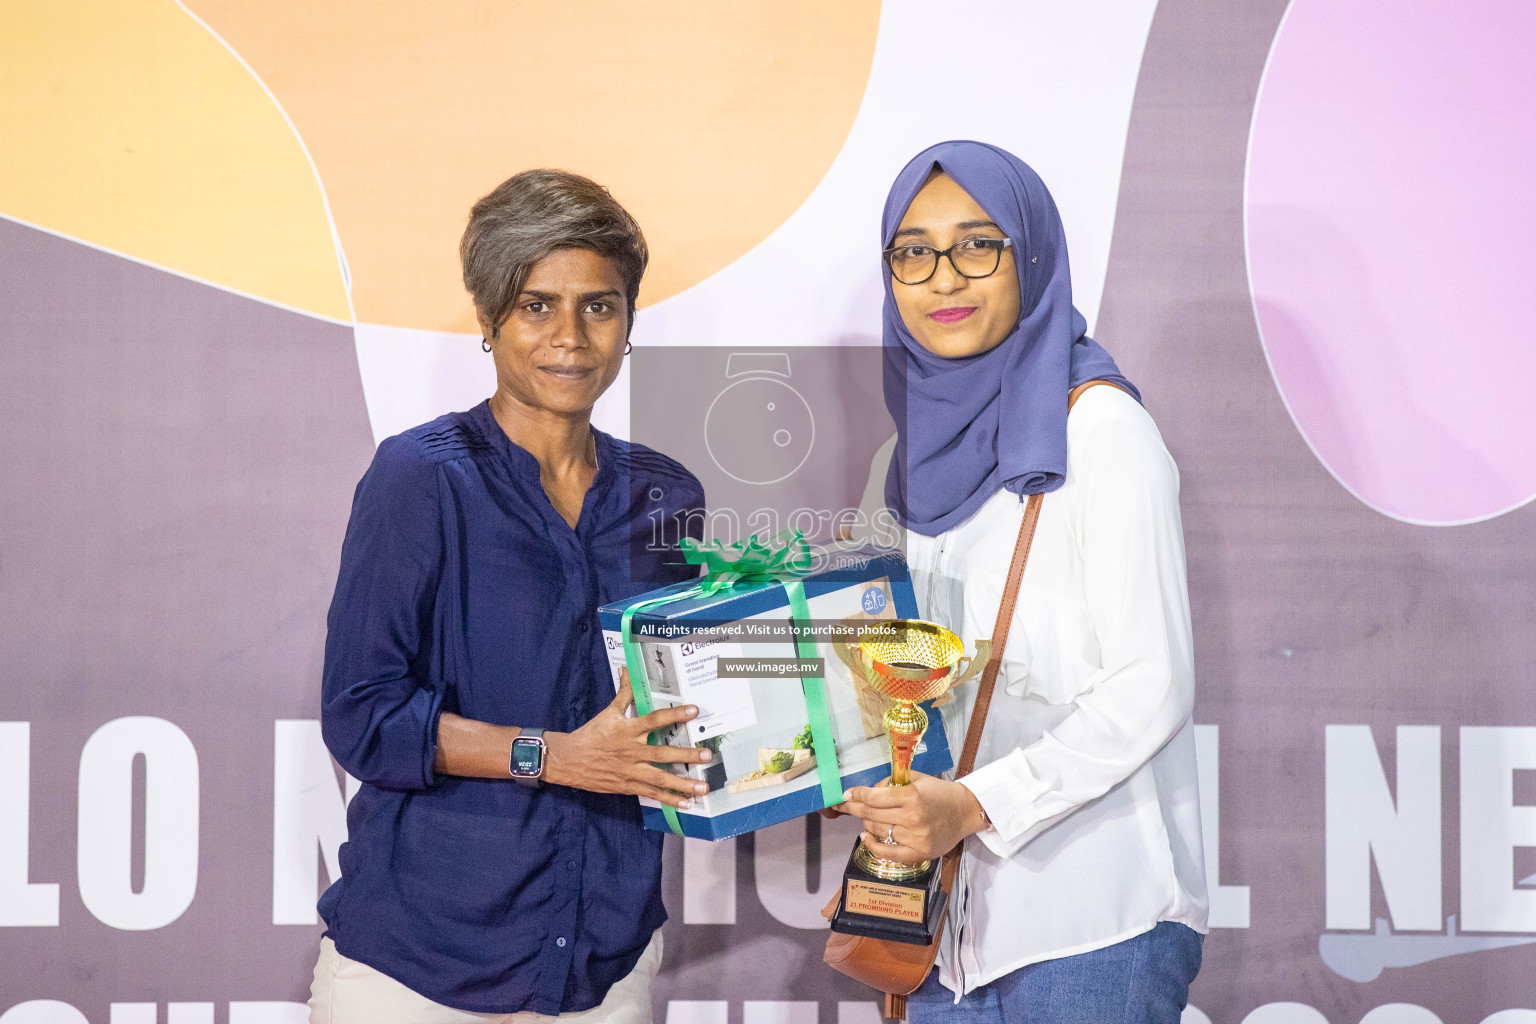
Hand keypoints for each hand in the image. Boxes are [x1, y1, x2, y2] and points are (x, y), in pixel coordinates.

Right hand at [543, 670, 712, 807]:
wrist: (569, 760)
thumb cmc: (591, 734)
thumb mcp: (608, 712)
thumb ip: (624, 693)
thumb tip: (626, 670)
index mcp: (628, 730)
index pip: (654, 720)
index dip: (674, 715)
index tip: (694, 710)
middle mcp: (631, 751)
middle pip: (662, 754)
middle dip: (686, 755)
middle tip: (708, 755)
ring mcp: (630, 771)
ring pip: (660, 778)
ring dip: (683, 784)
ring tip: (703, 787)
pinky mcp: (627, 786)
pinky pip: (651, 793)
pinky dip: (669, 799)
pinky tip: (686, 804)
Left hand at [834, 771, 987, 862]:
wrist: (965, 812)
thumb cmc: (940, 793)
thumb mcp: (917, 779)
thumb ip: (892, 783)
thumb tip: (868, 791)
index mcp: (912, 797)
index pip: (874, 797)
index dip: (857, 795)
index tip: (846, 794)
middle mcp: (912, 818)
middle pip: (871, 814)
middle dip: (853, 808)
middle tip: (842, 805)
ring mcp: (915, 838)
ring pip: (877, 831)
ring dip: (866, 823)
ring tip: (865, 817)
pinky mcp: (919, 853)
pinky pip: (888, 853)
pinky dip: (873, 845)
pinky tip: (865, 838)